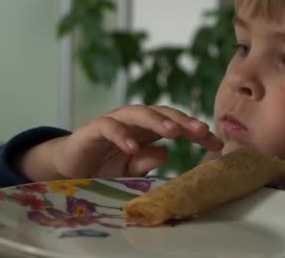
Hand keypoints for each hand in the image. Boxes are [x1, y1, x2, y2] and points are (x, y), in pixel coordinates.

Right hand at [22, 105, 222, 180]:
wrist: (68, 169)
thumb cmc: (103, 167)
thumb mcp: (130, 171)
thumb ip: (147, 163)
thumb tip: (166, 155)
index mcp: (147, 130)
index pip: (176, 125)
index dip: (196, 132)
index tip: (216, 144)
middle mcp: (133, 122)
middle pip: (162, 113)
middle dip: (183, 121)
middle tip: (201, 131)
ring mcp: (113, 122)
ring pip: (138, 113)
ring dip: (157, 121)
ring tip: (174, 132)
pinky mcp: (93, 129)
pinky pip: (109, 127)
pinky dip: (122, 135)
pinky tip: (133, 146)